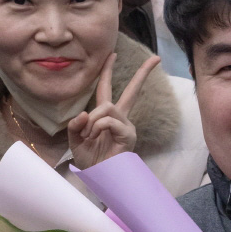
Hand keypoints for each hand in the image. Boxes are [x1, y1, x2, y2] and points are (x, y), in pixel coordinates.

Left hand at [69, 54, 160, 168]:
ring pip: (107, 108)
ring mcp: (126, 126)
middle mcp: (120, 118)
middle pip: (132, 91)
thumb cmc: (90, 160)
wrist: (99, 177)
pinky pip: (108, 121)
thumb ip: (76, 125)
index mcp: (106, 116)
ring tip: (88, 135)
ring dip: (93, 120)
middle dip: (143, 73)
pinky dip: (97, 127)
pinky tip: (95, 137)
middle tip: (156, 59)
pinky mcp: (128, 134)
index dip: (108, 71)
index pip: (106, 88)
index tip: (113, 54)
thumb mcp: (75, 140)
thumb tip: (85, 113)